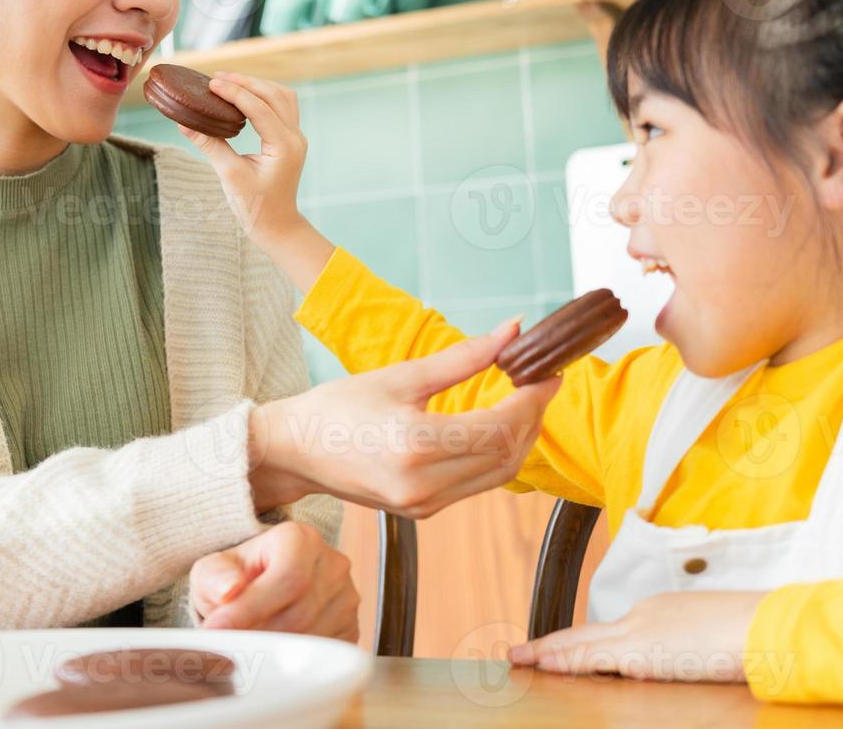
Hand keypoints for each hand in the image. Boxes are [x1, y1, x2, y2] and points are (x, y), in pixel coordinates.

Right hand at [180, 72, 334, 291]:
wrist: (277, 226)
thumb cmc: (255, 207)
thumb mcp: (229, 175)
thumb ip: (210, 145)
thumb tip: (184, 123)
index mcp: (284, 146)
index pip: (259, 108)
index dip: (234, 92)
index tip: (211, 83)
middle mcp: (295, 137)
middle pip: (274, 95)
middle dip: (246, 82)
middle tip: (217, 78)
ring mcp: (296, 137)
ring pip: (282, 97)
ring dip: (257, 85)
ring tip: (229, 81)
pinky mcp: (290, 140)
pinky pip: (282, 107)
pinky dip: (264, 96)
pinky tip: (244, 95)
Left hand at [188, 521, 359, 642]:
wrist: (262, 584)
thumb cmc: (238, 576)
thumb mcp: (214, 570)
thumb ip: (215, 576)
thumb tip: (229, 590)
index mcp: (301, 539)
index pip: (288, 577)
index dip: (252, 609)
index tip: (219, 629)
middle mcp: (332, 564)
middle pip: (300, 613)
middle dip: (259, 635)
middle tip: (229, 646)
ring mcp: (346, 597)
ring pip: (314, 638)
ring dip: (276, 652)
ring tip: (248, 647)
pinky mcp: (351, 627)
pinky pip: (326, 654)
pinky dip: (296, 662)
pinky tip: (274, 654)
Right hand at [248, 318, 560, 518]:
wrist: (294, 452)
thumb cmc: (338, 407)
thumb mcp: (401, 375)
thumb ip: (463, 356)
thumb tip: (513, 331)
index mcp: (415, 445)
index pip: (499, 427)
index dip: (532, 400)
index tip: (548, 372)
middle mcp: (423, 484)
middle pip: (507, 455)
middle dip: (533, 418)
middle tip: (542, 383)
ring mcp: (425, 504)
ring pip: (498, 475)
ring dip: (520, 439)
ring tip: (525, 401)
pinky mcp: (424, 511)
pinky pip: (478, 484)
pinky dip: (496, 456)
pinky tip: (497, 426)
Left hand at [507, 591, 766, 681]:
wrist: (770, 625)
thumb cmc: (754, 633)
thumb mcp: (712, 635)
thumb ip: (687, 644)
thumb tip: (683, 659)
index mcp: (661, 612)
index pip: (612, 632)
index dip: (582, 643)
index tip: (559, 648)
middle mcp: (644, 616)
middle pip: (588, 633)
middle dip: (554, 644)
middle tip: (522, 651)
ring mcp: (641, 631)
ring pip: (583, 643)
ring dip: (551, 653)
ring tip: (521, 658)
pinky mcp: (642, 652)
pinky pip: (593, 656)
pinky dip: (565, 660)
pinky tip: (544, 664)